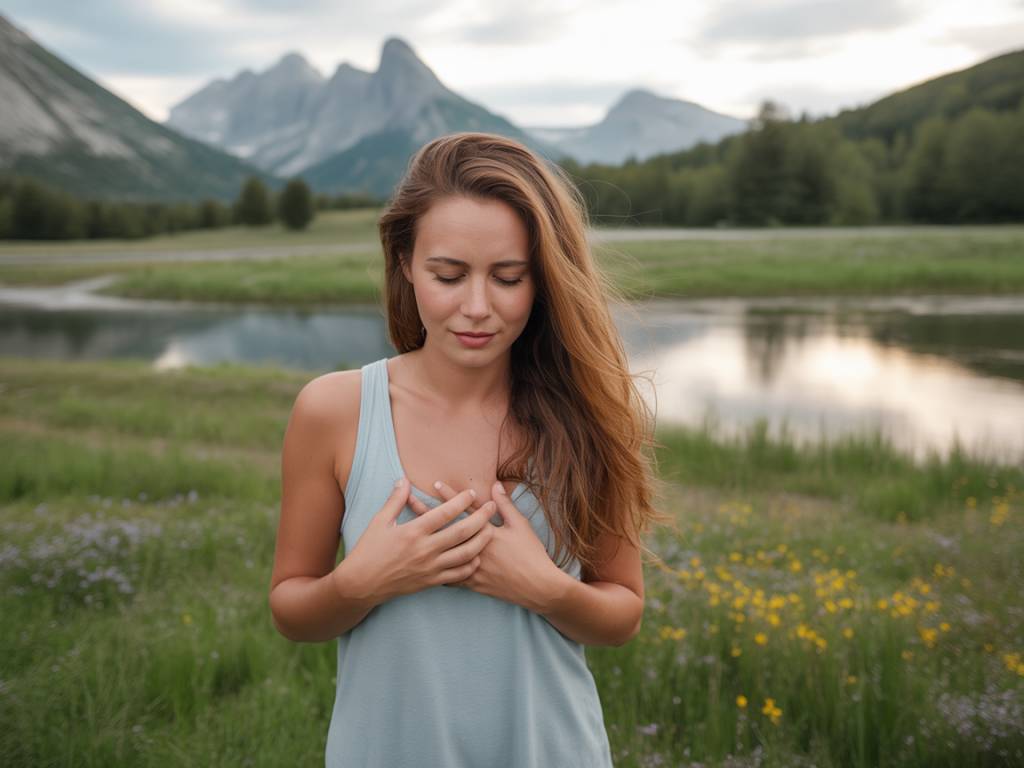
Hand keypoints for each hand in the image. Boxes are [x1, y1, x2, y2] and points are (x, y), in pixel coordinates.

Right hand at [336, 477, 495, 603]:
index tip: (472, 492)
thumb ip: (395, 500)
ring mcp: (429, 568)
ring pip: (464, 555)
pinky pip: (457, 575)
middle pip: (461, 533)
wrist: (361, 584)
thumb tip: (404, 480)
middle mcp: (424, 550)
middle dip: (480, 518)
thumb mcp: (379, 522)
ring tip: (491, 531)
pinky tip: (477, 556)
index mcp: (413, 532)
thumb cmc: (368, 550)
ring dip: (481, 542)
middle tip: (492, 508)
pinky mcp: (430, 582)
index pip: (444, 514)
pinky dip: (470, 565)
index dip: (460, 501)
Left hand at [408, 480, 565, 612]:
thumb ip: (505, 505)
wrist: (537, 587)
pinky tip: (421, 565)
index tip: (434, 484)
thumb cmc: (531, 554)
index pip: (465, 509)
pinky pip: (448, 577)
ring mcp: (471, 567)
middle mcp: (474, 548)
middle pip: (446, 528)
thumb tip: (495, 485)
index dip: (450, 496)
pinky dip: (436, 570)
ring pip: (442, 552)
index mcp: (487, 532)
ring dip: (426, 540)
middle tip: (410, 502)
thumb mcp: (520, 526)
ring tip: (409, 533)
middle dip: (427, 514)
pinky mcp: (471, 583)